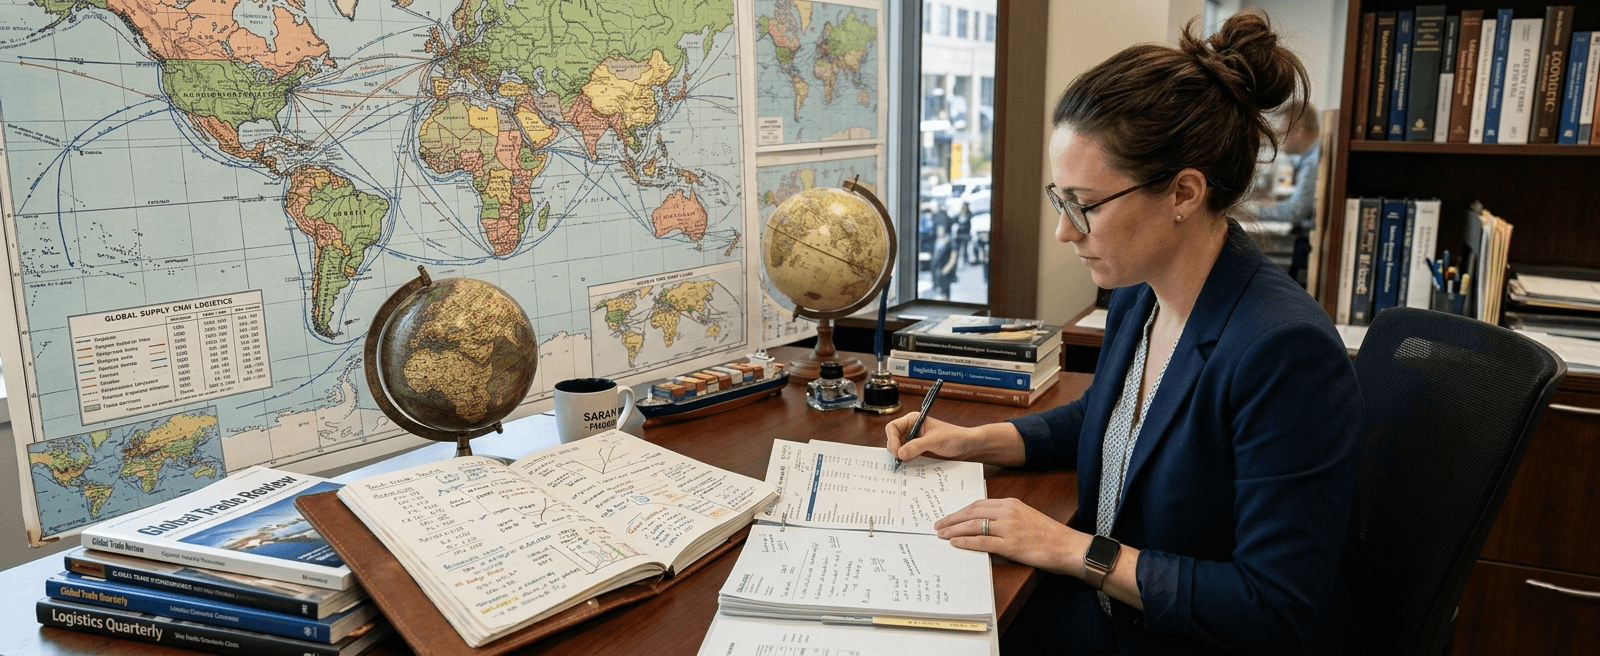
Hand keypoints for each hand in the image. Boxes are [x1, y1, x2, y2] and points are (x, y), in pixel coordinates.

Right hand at [884, 415, 1026, 466]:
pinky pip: (907, 456)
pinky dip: (906, 461)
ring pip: (899, 449)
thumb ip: (916, 446)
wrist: (967, 447)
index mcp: (913, 420)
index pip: (892, 428)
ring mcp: (914, 441)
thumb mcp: (934, 441)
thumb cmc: (954, 437)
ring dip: (901, 456)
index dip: (892, 440)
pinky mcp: (918, 451)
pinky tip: (911, 465)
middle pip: (893, 439)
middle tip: (901, 460)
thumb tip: (900, 454)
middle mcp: (911, 430)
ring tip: (906, 463)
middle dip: (895, 450)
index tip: (897, 452)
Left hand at [934, 498, 1089, 575]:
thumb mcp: (1026, 518)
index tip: (949, 516)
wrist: (1068, 547)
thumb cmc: (1049, 535)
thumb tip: (983, 525)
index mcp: (1011, 503)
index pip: (978, 504)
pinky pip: (982, 542)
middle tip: (938, 525)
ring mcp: (1009, 528)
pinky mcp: (1011, 545)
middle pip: (971, 512)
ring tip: (941, 535)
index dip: (960, 511)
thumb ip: (1005, 518)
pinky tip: (955, 543)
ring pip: (973, 526)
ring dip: (954, 531)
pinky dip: (966, 542)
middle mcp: (1008, 512)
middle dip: (952, 519)